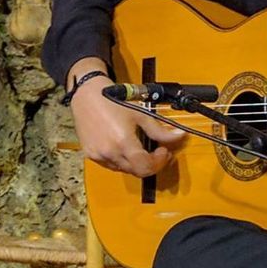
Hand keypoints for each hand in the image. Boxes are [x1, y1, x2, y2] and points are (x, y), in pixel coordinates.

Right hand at [70, 73, 186, 177]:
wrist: (87, 95)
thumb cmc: (111, 101)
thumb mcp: (140, 114)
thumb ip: (160, 130)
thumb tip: (178, 136)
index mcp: (123, 142)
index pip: (146, 167)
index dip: (159, 162)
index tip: (164, 152)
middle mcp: (110, 152)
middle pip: (137, 172)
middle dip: (151, 164)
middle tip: (158, 152)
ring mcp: (99, 156)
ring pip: (125, 170)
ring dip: (137, 163)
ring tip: (142, 149)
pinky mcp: (91, 155)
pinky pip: (111, 165)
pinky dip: (122, 161)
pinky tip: (126, 148)